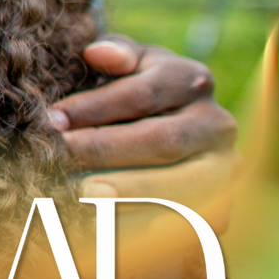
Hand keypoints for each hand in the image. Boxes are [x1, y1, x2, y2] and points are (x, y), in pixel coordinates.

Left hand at [52, 35, 240, 225]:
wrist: (171, 135)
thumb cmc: (133, 94)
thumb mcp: (127, 65)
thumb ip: (116, 53)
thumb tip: (98, 54)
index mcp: (192, 81)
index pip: (143, 93)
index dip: (95, 107)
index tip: (53, 121)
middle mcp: (217, 124)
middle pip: (162, 140)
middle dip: (106, 150)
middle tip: (60, 158)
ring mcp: (225, 169)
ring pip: (182, 184)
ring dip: (130, 191)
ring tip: (85, 194)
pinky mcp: (220, 208)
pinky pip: (188, 221)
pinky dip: (148, 225)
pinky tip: (108, 225)